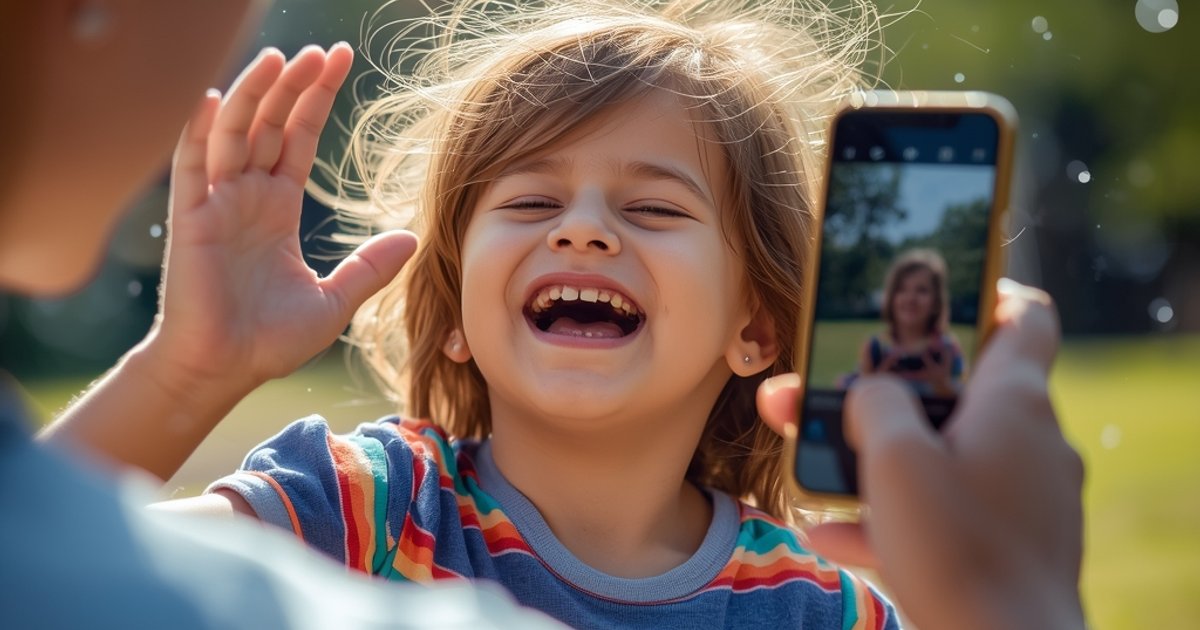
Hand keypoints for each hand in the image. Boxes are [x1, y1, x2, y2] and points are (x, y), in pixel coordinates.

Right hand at [149, 44, 416, 394]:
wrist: (223, 371)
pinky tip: (218, 96)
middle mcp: (245, 196)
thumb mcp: (335, 301)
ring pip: (234, 132)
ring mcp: (216, 203)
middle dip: (293, 85)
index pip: (298, 138)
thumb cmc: (270, 341)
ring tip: (280, 58)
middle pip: (269, 124)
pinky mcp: (189, 219)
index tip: (339, 60)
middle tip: (320, 50)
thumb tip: (414, 237)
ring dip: (255, 94)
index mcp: (277, 208)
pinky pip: (191, 163)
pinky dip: (200, 128)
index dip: (316, 99)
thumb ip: (369, 267)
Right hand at [757, 281, 1084, 629]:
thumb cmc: (957, 550)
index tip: (933, 302)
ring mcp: (1024, 498)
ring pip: (945, 455)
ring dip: (880, 457)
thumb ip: (874, 402)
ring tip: (816, 467)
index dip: (984, 295)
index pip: (1026, 317)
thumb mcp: (895, 457)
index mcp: (1016, 403)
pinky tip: (834, 531)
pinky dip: (896, 513)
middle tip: (831, 393)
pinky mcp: (1009, 545)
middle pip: (959, 392)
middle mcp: (1031, 443)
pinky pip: (946, 512)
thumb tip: (869, 393)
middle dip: (887, 393)